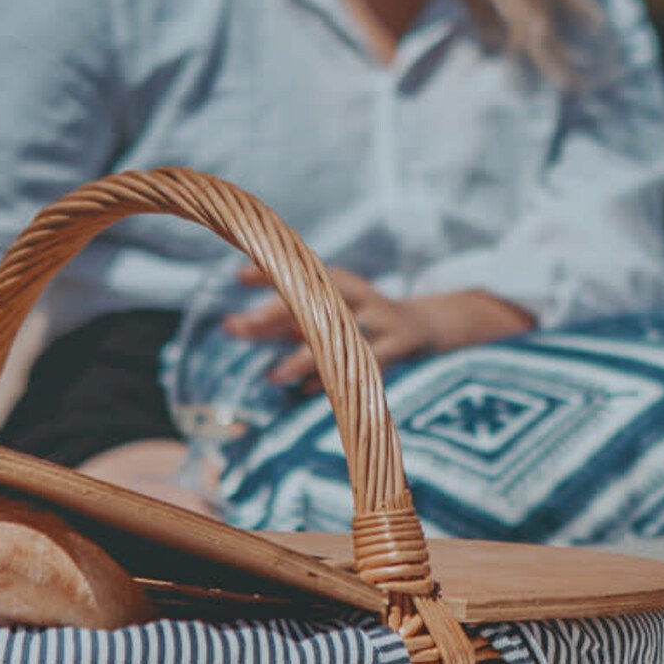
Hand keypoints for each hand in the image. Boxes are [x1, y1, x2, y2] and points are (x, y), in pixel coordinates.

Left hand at [222, 263, 530, 387]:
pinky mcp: (400, 349)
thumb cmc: (363, 322)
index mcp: (341, 284)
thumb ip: (288, 321)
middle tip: (237, 327)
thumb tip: (234, 326)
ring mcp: (382, 323)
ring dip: (303, 357)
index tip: (237, 276)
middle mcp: (360, 298)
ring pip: (338, 337)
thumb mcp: (331, 312)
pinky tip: (310, 391)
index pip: (301, 272)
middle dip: (274, 314)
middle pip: (314, 300)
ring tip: (272, 377)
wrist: (430, 329)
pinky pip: (366, 366)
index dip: (271, 272)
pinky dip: (337, 379)